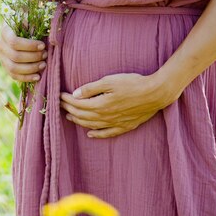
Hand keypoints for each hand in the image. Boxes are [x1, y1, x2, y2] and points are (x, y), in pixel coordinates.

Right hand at [0, 22, 47, 82]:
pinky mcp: (6, 67)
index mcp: (5, 32)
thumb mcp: (30, 18)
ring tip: (43, 65)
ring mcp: (2, 57)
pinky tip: (38, 77)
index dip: (29, 46)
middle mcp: (0, 45)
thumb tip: (37, 31)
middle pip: (15, 56)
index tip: (42, 45)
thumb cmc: (29, 23)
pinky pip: (14, 76)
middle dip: (33, 57)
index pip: (14, 42)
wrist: (21, 29)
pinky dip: (26, 78)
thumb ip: (33, 23)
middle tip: (45, 55)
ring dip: (30, 68)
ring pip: (13, 68)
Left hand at [59, 73, 177, 137]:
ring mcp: (116, 123)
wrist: (156, 93)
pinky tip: (90, 134)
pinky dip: (97, 135)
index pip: (78, 104)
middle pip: (82, 116)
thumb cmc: (133, 83)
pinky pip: (107, 134)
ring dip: (78, 122)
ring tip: (69, 117)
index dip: (67, 100)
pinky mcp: (125, 126)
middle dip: (69, 110)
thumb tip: (75, 94)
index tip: (59, 95)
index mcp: (100, 105)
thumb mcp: (109, 81)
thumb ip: (91, 88)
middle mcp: (105, 117)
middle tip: (60, 105)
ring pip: (92, 125)